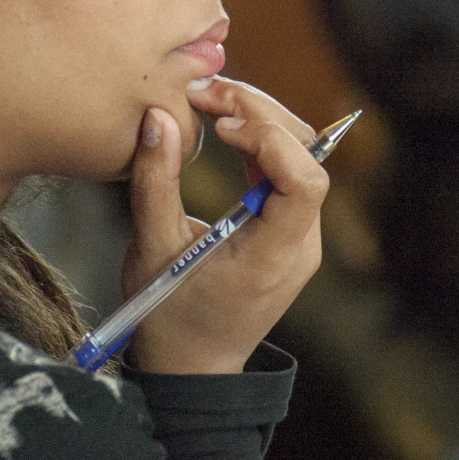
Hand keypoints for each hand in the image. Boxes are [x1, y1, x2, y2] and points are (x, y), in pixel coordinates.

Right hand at [120, 78, 324, 374]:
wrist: (193, 368)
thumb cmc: (168, 318)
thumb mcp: (151, 248)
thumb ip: (155, 181)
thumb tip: (158, 117)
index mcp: (274, 256)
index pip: (306, 181)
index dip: (270, 139)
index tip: (222, 125)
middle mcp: (301, 246)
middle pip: (307, 158)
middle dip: (261, 115)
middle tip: (209, 91)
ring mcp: (299, 240)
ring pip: (300, 160)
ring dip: (260, 123)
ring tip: (212, 101)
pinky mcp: (288, 234)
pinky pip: (286, 175)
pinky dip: (259, 145)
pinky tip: (225, 128)